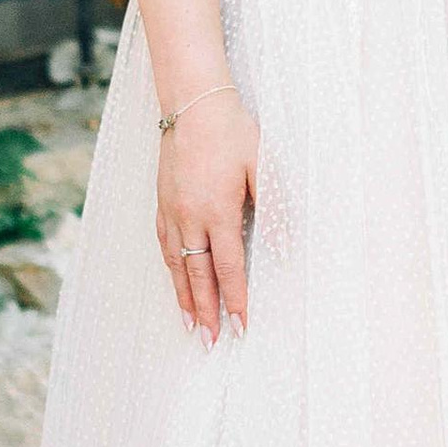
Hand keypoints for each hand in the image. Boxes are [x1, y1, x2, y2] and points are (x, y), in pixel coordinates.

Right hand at [157, 86, 259, 340]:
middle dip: (207, 311)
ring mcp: (172, 211)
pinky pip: (165, 246)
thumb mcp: (261, 163)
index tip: (240, 325)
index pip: (229, 266)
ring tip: (190, 324)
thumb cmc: (233, 132)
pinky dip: (171, 270)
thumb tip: (285, 242)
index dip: (235, 299)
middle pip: (199, 275)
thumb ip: (273, 204)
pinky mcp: (162, 203)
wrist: (193, 104)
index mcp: (218, 210)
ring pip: (177, 264)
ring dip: (184, 297)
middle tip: (210, 342)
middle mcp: (190, 217)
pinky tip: (175, 281)